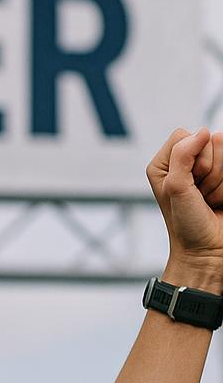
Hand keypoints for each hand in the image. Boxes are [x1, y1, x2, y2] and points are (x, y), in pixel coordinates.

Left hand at [146, 126, 222, 283]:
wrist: (207, 251)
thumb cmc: (186, 224)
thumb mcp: (175, 187)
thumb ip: (183, 154)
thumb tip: (203, 131)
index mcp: (164, 164)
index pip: (185, 135)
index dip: (191, 158)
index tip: (186, 185)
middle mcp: (184, 164)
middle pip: (209, 142)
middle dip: (208, 171)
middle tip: (199, 196)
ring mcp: (207, 170)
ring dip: (220, 181)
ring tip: (208, 200)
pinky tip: (219, 200)